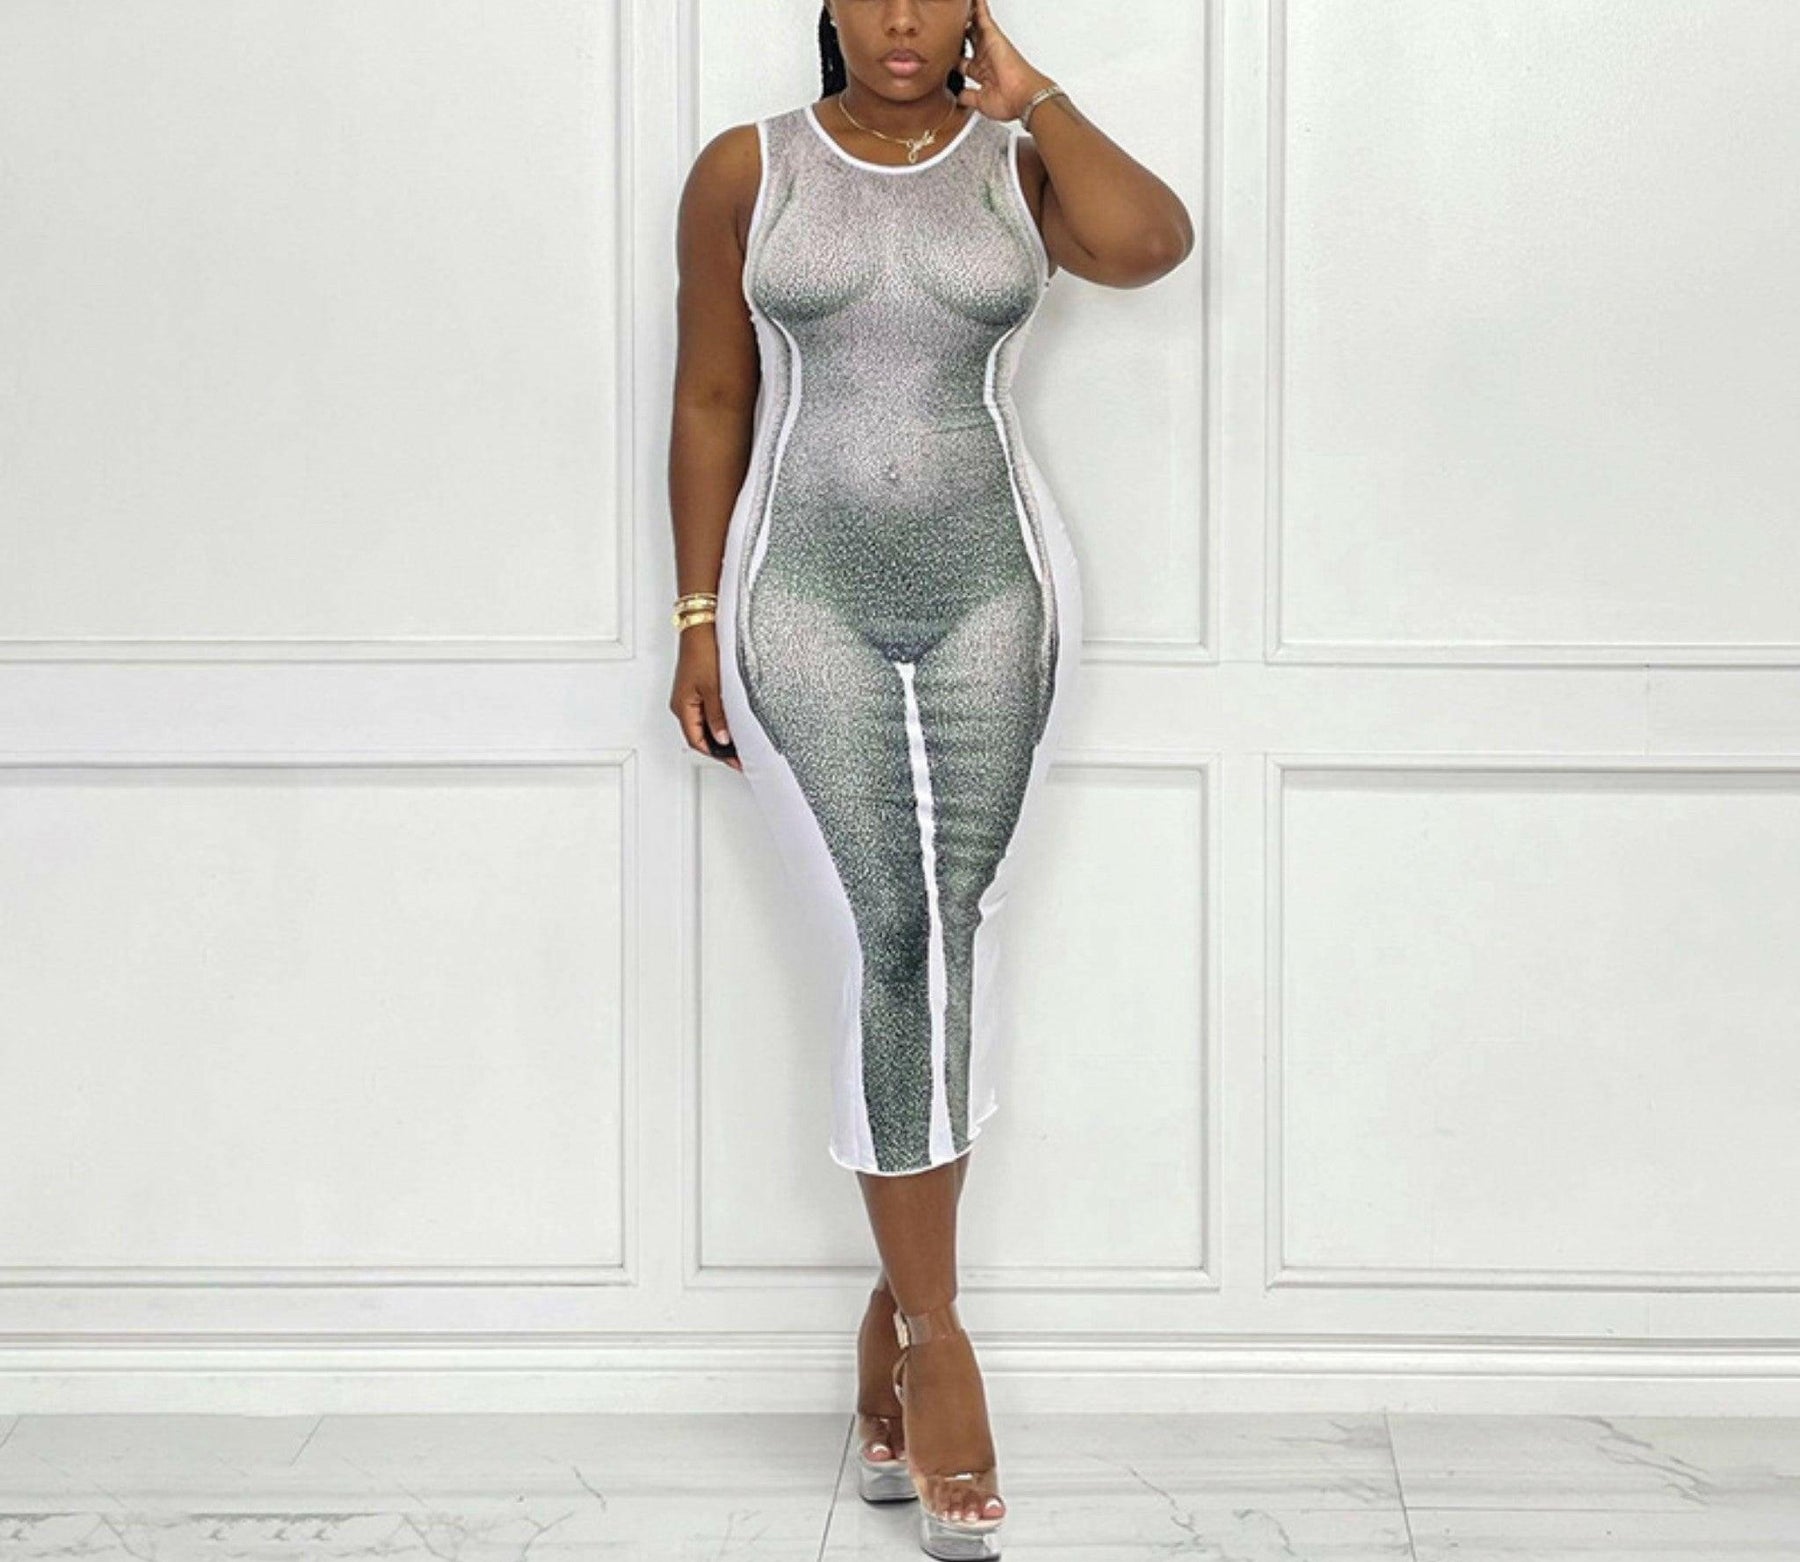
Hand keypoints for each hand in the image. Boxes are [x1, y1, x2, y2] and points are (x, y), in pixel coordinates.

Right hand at [669, 624, 741, 771]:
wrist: (700, 624)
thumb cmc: (703, 651)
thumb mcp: (714, 689)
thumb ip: (718, 716)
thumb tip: (722, 739)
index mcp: (683, 707)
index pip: (699, 742)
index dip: (718, 755)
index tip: (738, 763)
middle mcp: (683, 704)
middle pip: (700, 735)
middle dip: (720, 749)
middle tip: (742, 757)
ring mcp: (689, 695)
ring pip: (704, 724)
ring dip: (721, 734)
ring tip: (741, 743)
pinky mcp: (696, 687)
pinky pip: (706, 711)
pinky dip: (719, 720)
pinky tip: (733, 721)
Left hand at [954, 0, 1054, 123]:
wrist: (1022, 96)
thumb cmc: (1008, 101)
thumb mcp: (979, 102)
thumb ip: (967, 96)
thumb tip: (957, 95)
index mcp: (981, 72)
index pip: (961, 61)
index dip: (951, 57)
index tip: (941, 54)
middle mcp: (985, 57)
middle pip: (966, 40)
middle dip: (957, 34)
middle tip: (946, 25)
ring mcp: (988, 45)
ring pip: (972, 25)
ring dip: (966, 16)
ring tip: (957, 7)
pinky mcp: (992, 35)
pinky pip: (981, 14)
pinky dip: (977, 5)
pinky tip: (971, 0)